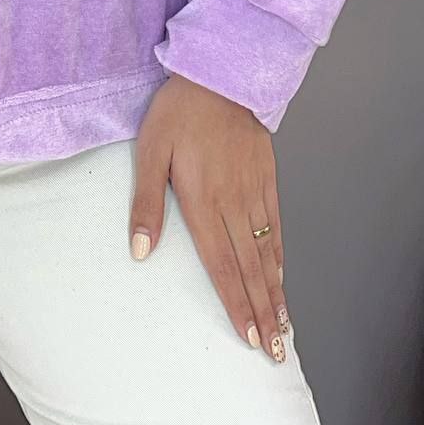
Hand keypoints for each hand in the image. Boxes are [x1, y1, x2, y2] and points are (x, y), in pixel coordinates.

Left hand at [129, 72, 290, 362]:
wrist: (220, 74)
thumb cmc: (178, 111)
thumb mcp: (151, 150)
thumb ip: (146, 202)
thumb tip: (141, 251)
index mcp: (202, 201)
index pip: (221, 264)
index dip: (235, 303)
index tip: (247, 336)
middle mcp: (233, 202)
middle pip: (250, 267)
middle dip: (261, 311)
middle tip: (272, 351)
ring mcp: (254, 190)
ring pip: (267, 251)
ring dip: (274, 291)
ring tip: (282, 325)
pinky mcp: (266, 176)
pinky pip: (276, 223)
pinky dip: (280, 255)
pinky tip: (281, 274)